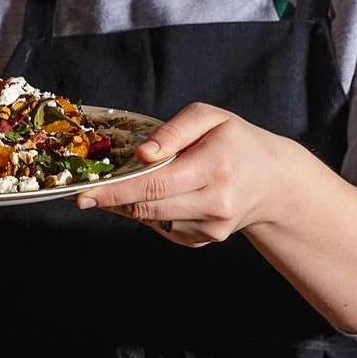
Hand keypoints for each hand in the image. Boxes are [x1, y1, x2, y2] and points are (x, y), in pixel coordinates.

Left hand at [75, 103, 284, 244]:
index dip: (116, 190)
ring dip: (132, 203)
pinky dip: (152, 211)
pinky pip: (164, 226)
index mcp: (215, 168)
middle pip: (149, 206)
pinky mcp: (205, 240)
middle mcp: (216, 203)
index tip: (84, 195)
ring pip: (153, 218)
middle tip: (87, 191)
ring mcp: (212, 228)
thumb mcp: (209, 117)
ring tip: (131, 182)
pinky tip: (162, 194)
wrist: (273, 182)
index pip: (156, 184)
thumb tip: (141, 155)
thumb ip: (173, 131)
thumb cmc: (236, 141)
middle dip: (114, 199)